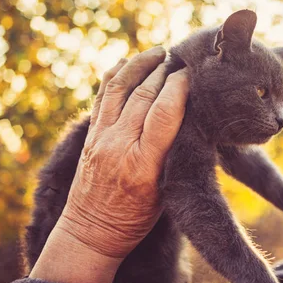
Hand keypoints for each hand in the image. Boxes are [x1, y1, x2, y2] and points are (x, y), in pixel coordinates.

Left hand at [57, 46, 187, 257]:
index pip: (164, 113)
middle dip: (164, 71)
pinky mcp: (90, 135)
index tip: (192, 74)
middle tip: (181, 57)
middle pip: (143, 95)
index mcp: (144, 164)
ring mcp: (100, 137)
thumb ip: (175, 154)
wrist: (91, 231)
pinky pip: (101, 96)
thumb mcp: (165, 191)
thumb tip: (190, 116)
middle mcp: (119, 145)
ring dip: (140, 65)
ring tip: (158, 52)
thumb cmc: (136, 218)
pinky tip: (127, 61)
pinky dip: (114, 75)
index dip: (179, 87)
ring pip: (119, 88)